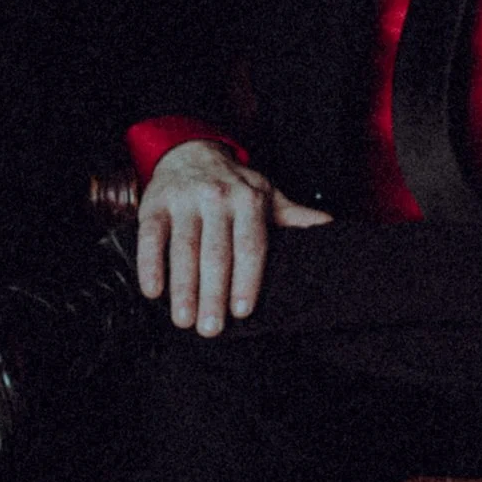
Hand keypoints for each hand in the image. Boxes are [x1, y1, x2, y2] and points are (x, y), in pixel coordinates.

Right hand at [137, 137, 332, 331]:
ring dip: (182, 288)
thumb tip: (331, 227)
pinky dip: (150, 264)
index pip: (250, 246)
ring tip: (184, 320)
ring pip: (184, 249)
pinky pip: (151, 237)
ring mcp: (184, 200)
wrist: (192, 151)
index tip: (242, 312)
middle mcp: (217, 198)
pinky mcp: (155, 204)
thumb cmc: (234, 185)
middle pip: (216, 253)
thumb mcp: (267, 196)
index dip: (247, 280)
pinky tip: (153, 291)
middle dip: (212, 294)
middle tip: (210, 330)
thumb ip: (295, 216)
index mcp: (248, 200)